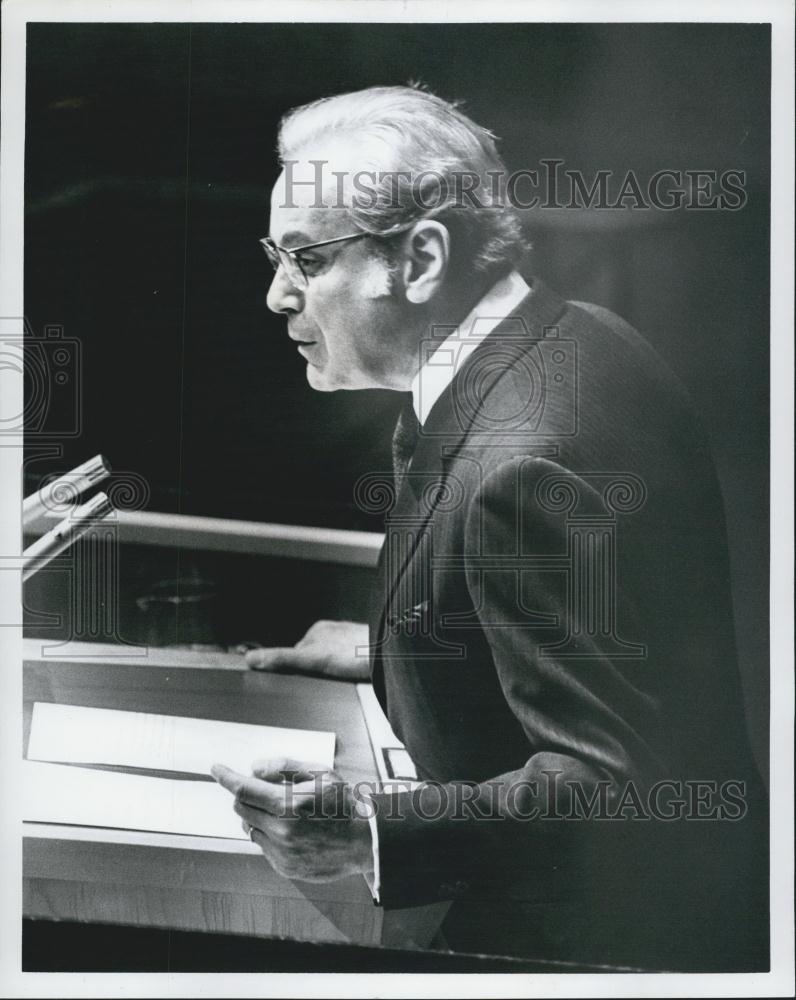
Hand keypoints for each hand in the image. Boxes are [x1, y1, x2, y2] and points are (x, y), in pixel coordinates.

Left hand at [211, 758, 373, 881]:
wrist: (364, 840)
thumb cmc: (344, 803)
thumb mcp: (320, 773)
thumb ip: (284, 767)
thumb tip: (254, 769)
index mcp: (289, 805)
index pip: (244, 790)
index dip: (227, 777)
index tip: (216, 770)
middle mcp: (282, 831)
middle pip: (242, 808)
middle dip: (248, 795)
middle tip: (268, 790)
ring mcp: (282, 853)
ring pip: (250, 828)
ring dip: (258, 816)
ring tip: (286, 812)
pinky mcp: (284, 868)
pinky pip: (263, 846)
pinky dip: (270, 834)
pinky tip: (294, 830)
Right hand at [244, 620, 370, 680]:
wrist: (391, 654)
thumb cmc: (357, 653)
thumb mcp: (312, 659)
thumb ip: (283, 659)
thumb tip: (254, 659)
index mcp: (319, 630)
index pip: (298, 651)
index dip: (296, 668)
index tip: (295, 679)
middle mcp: (336, 632)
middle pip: (316, 656)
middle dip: (317, 670)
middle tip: (322, 683)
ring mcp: (353, 640)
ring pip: (336, 659)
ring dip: (336, 671)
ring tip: (343, 680)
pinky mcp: (368, 650)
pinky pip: (353, 663)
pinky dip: (352, 671)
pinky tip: (356, 678)